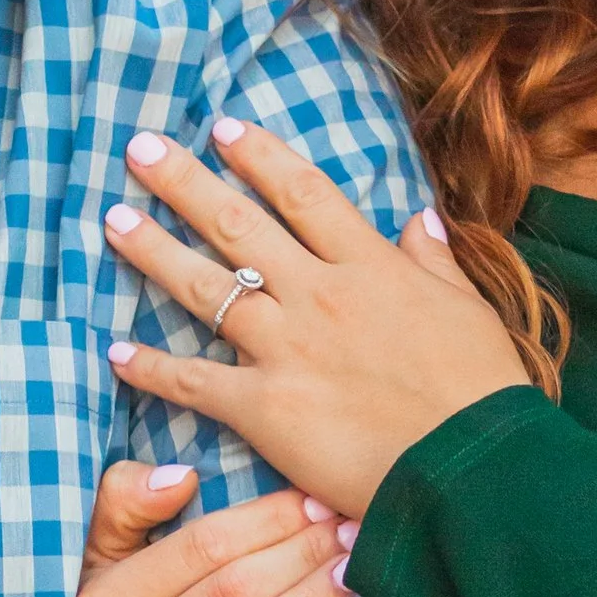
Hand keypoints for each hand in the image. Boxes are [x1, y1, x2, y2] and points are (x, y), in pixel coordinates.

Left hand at [102, 118, 529, 517]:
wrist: (475, 468)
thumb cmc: (484, 395)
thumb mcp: (470, 311)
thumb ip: (435, 262)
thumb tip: (418, 219)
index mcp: (372, 267)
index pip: (304, 193)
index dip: (259, 156)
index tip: (222, 128)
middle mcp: (320, 296)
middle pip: (238, 225)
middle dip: (184, 181)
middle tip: (139, 149)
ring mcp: (288, 349)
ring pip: (206, 288)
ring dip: (154, 250)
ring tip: (112, 220)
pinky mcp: (266, 408)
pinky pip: (195, 382)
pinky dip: (152, 368)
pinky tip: (115, 352)